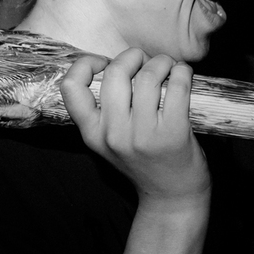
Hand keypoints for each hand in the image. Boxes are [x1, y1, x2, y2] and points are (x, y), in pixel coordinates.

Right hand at [60, 49, 207, 208]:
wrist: (171, 196)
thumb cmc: (143, 162)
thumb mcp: (108, 142)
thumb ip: (103, 111)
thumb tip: (113, 64)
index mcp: (91, 133)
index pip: (70, 87)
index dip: (85, 64)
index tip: (103, 64)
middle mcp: (113, 134)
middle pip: (114, 73)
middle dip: (132, 56)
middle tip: (144, 62)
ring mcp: (143, 135)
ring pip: (148, 76)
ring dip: (161, 62)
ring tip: (167, 68)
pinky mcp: (174, 133)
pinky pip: (177, 86)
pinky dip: (182, 72)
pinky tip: (182, 76)